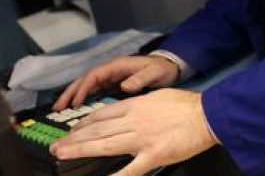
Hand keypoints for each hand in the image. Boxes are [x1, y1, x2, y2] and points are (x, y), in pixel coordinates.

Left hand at [50, 89, 216, 175]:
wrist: (208, 114)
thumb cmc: (187, 105)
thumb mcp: (158, 96)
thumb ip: (140, 104)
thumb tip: (126, 109)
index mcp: (136, 106)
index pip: (102, 114)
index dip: (84, 123)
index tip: (72, 130)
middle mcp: (134, 121)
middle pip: (98, 130)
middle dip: (74, 138)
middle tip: (56, 146)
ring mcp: (142, 139)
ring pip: (106, 145)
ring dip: (82, 150)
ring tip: (63, 154)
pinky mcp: (154, 155)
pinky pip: (130, 169)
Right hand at [54, 55, 180, 110]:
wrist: (169, 67)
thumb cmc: (161, 69)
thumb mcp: (154, 73)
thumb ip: (141, 79)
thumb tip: (125, 86)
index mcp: (117, 66)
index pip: (94, 76)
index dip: (83, 88)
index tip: (75, 102)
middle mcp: (111, 70)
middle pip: (85, 79)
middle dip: (71, 92)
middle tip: (57, 107)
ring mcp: (110, 77)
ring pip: (87, 85)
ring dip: (73, 95)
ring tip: (60, 109)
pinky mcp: (112, 84)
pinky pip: (94, 91)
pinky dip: (83, 98)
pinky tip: (76, 109)